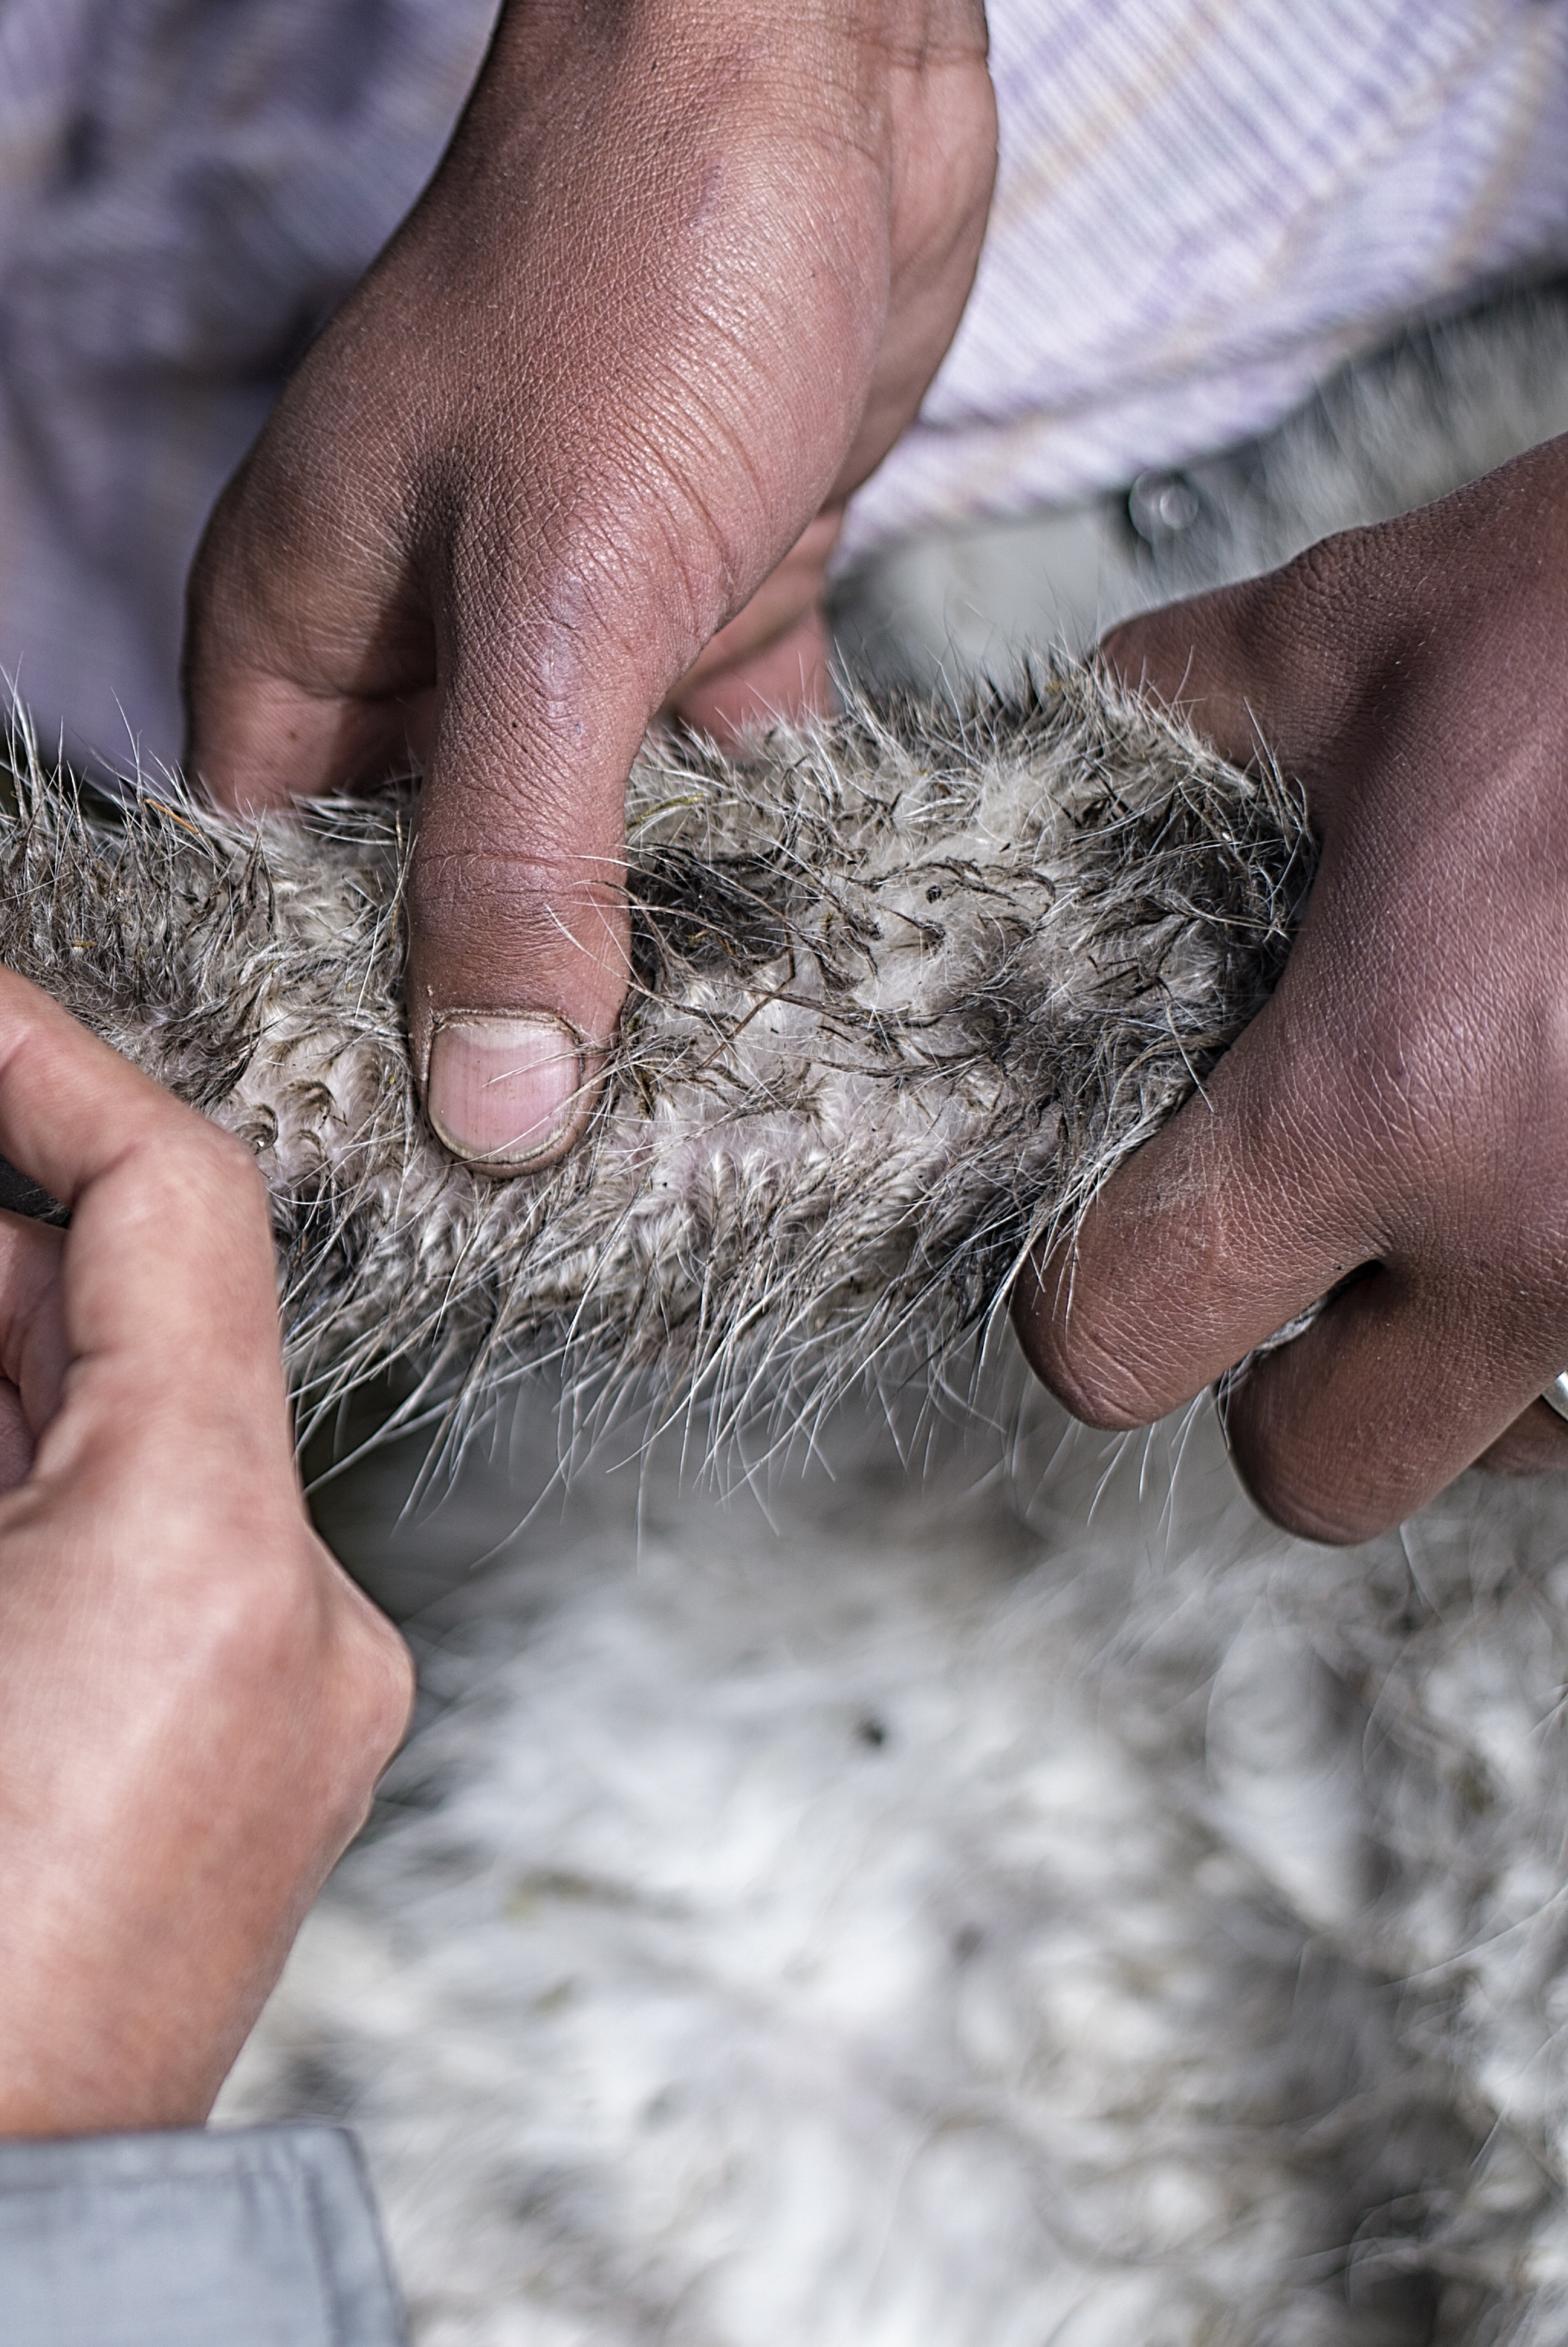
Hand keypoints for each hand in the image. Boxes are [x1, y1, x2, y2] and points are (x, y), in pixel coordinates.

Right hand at [185, 0, 991, 1170]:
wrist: (811, 45)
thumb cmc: (633, 261)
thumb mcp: (561, 593)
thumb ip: (516, 854)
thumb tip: (490, 1105)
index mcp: (294, 645)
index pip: (268, 904)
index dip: (329, 1052)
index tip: (415, 1215)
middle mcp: (406, 655)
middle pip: (422, 901)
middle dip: (495, 1039)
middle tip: (583, 1220)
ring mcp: (555, 630)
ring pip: (574, 853)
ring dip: (639, 967)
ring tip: (702, 1144)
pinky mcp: (700, 596)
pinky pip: (707, 779)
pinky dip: (756, 862)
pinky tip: (816, 981)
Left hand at [1017, 439, 1567, 1541]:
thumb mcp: (1367, 628)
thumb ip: (1174, 724)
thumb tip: (1071, 777)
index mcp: (1381, 1098)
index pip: (1117, 1338)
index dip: (1084, 1286)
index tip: (1123, 1213)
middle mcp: (1548, 1229)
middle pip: (1320, 1472)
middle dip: (1287, 1382)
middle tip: (1306, 1234)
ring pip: (1531, 1447)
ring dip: (1474, 1358)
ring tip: (1482, 1172)